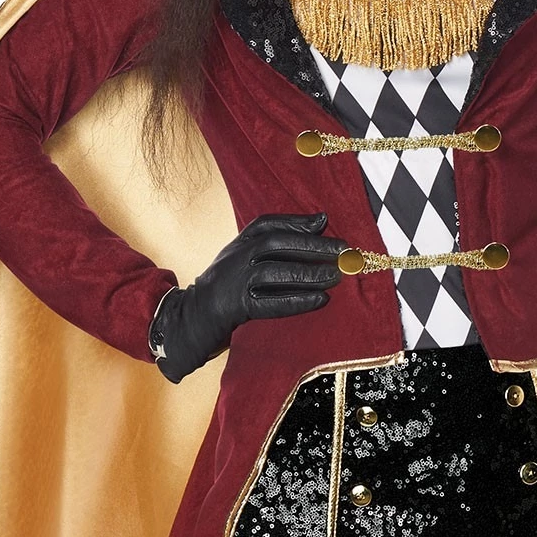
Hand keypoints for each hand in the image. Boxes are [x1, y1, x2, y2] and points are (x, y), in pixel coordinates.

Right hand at [149, 212, 350, 382]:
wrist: (193, 314)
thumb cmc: (229, 284)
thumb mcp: (246, 255)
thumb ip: (279, 239)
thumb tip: (320, 221)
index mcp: (239, 242)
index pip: (269, 224)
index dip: (296, 223)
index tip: (325, 223)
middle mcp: (236, 257)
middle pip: (277, 245)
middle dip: (312, 247)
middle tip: (343, 251)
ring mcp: (235, 281)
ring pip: (276, 273)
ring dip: (309, 274)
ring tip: (336, 276)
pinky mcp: (236, 307)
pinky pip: (271, 303)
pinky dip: (297, 301)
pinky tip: (321, 300)